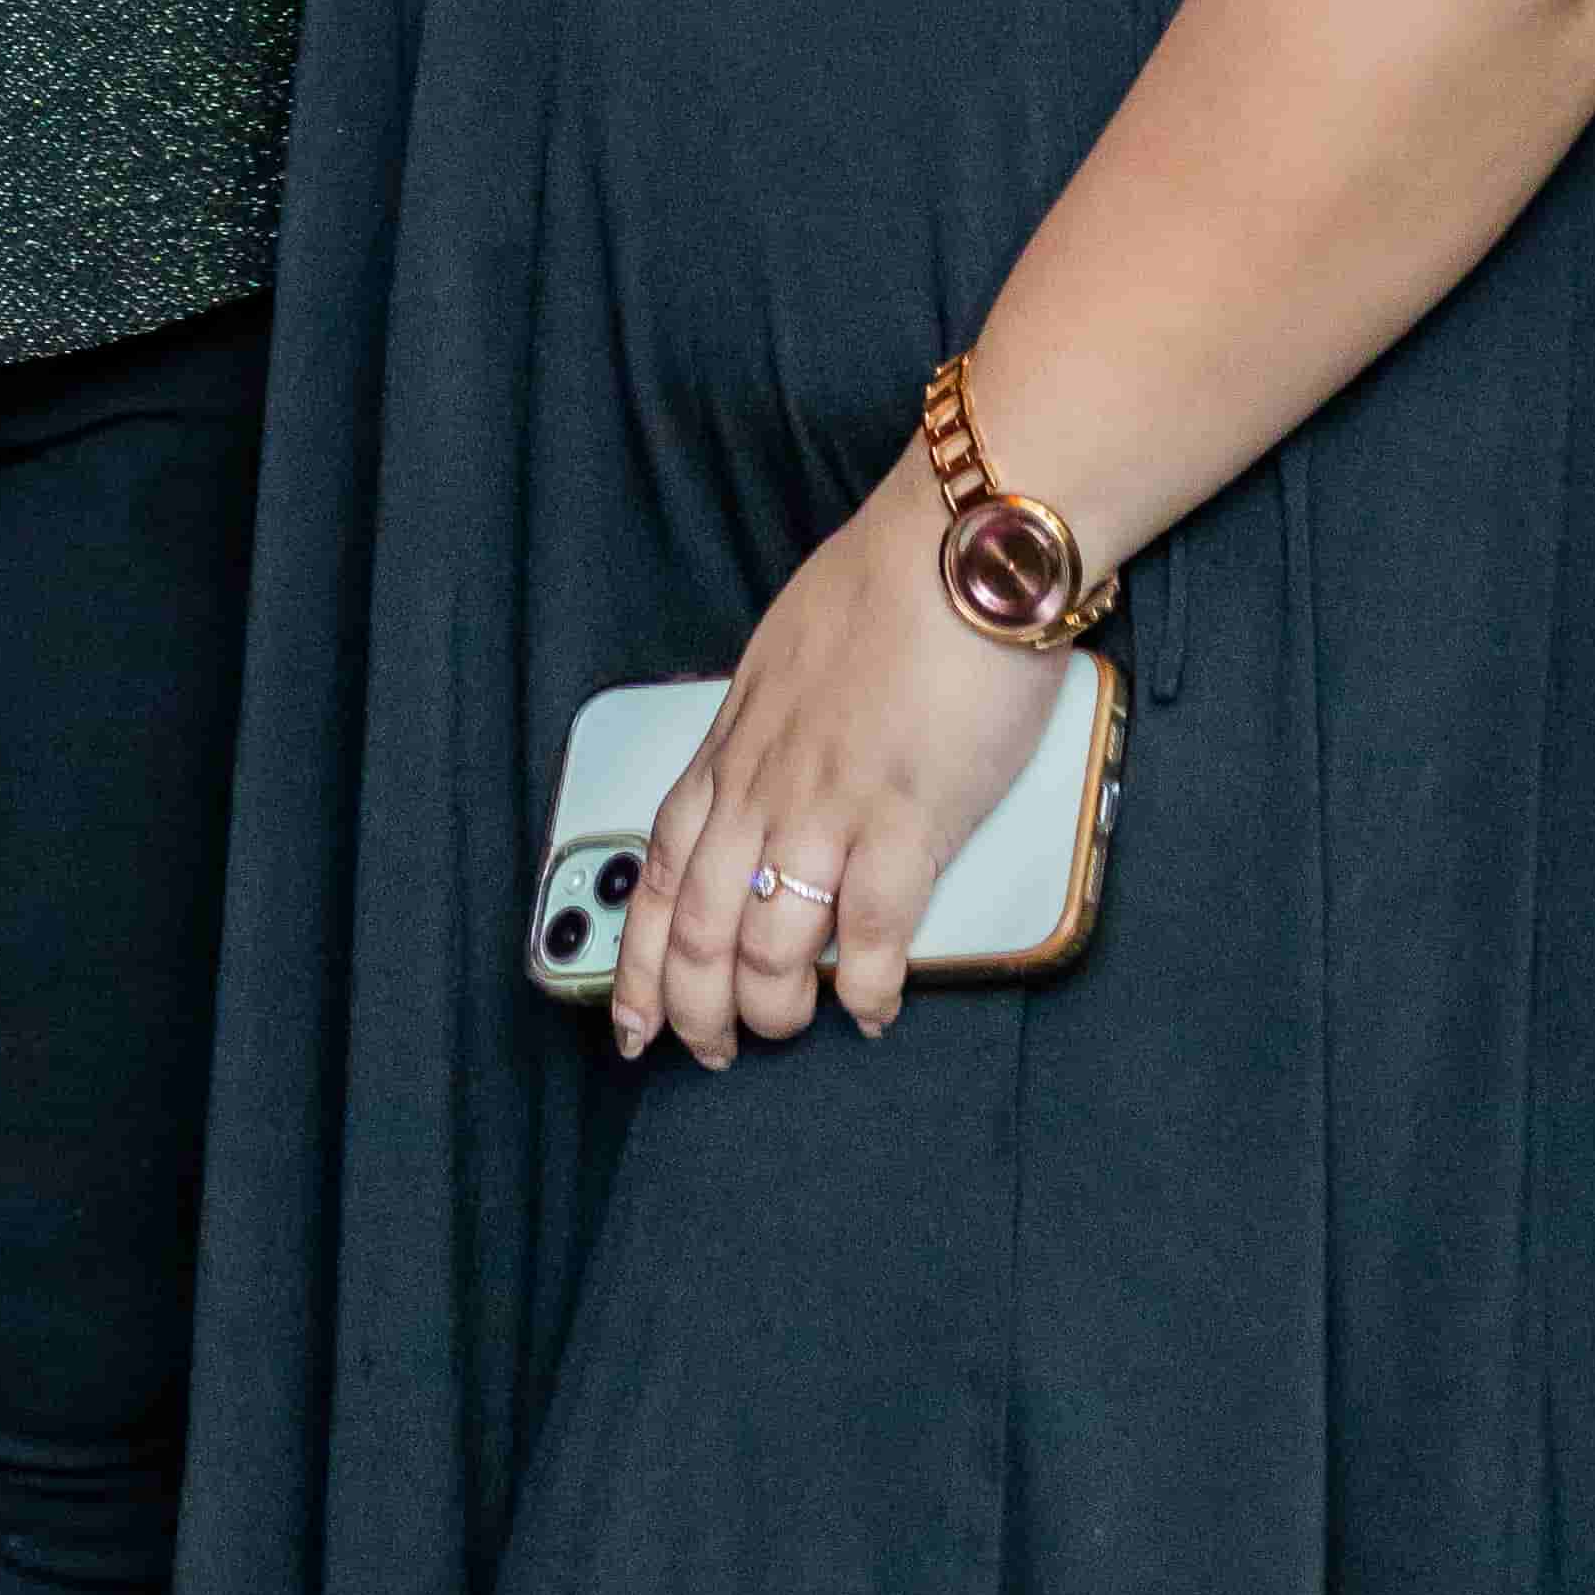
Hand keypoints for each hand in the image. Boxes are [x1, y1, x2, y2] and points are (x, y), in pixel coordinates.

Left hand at [609, 444, 1062, 1065]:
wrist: (959, 545)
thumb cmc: (886, 583)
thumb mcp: (790, 652)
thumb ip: (772, 720)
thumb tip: (774, 759)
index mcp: (736, 742)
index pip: (661, 869)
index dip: (641, 954)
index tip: (634, 1012)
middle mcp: (768, 784)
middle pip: (701, 926)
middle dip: (695, 1006)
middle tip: (709, 1048)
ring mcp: (833, 807)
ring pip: (770, 947)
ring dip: (773, 1007)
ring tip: (787, 1030)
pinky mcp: (908, 819)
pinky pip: (872, 936)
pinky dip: (868, 988)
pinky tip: (872, 1010)